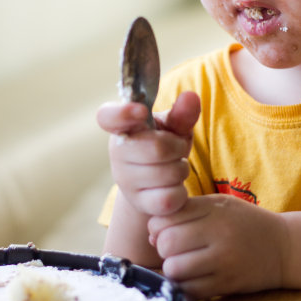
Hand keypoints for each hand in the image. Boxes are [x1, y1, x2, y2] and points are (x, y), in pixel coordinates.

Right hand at [97, 91, 199, 216]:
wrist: (155, 181)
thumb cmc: (164, 143)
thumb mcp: (173, 125)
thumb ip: (181, 113)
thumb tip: (191, 97)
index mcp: (123, 125)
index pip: (108, 116)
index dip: (123, 113)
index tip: (140, 111)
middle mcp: (117, 152)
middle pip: (158, 148)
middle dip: (178, 148)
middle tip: (177, 148)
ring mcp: (125, 180)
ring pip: (168, 174)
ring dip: (181, 169)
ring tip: (174, 166)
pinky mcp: (137, 203)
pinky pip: (169, 198)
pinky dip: (180, 192)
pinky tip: (173, 186)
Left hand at [148, 194, 287, 298]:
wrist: (284, 247)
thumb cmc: (245, 222)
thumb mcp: (220, 204)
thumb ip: (187, 210)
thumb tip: (151, 232)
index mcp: (215, 210)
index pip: (168, 216)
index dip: (158, 225)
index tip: (165, 229)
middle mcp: (219, 234)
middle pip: (167, 243)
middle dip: (162, 246)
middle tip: (172, 247)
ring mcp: (224, 262)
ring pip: (175, 269)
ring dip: (171, 267)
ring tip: (182, 262)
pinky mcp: (227, 285)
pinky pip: (190, 290)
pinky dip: (184, 285)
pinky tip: (191, 277)